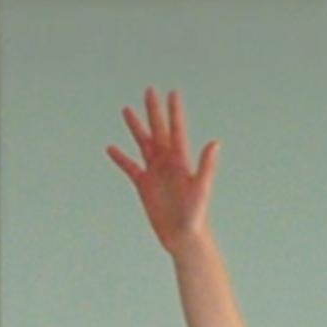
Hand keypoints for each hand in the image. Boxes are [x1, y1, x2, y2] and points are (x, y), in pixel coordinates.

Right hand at [108, 87, 217, 251]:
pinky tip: (111, 148)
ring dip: (136, 128)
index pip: (177, 129)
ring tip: (126, 110)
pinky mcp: (144, 185)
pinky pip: (130, 168)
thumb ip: (206, 165)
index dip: (174, 111)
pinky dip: (121, 158)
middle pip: (158, 131)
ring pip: (143, 144)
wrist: (183, 236)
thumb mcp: (202, 188)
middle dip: (154, 111)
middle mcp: (168, 162)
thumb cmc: (196, 215)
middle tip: (149, 91)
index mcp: (181, 160)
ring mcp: (155, 173)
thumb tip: (215, 143)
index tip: (172, 92)